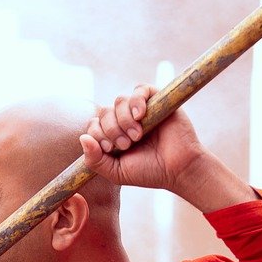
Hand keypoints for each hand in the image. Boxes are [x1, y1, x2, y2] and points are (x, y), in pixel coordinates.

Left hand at [80, 84, 255, 212]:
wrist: (178, 170)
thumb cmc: (149, 172)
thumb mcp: (115, 172)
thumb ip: (95, 160)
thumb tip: (83, 137)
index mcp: (113, 135)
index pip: (93, 124)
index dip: (97, 134)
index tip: (111, 149)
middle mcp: (125, 121)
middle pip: (105, 112)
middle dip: (111, 130)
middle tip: (126, 145)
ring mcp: (141, 110)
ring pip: (119, 101)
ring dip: (123, 120)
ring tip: (137, 136)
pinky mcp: (158, 101)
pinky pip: (140, 89)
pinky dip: (136, 101)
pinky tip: (140, 116)